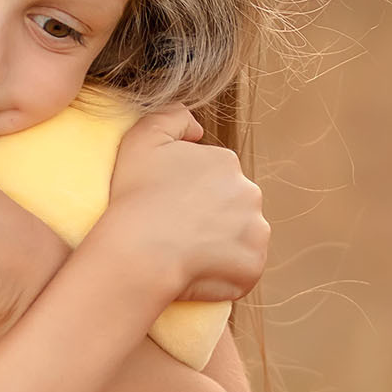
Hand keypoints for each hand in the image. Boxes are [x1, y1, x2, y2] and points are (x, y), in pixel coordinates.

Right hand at [102, 108, 269, 307]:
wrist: (139, 250)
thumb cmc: (136, 196)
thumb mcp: (143, 137)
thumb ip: (172, 116)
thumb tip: (198, 129)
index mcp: (227, 163)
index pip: (214, 179)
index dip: (190, 195)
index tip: (169, 208)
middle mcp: (250, 193)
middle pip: (232, 208)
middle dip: (211, 219)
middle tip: (177, 234)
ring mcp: (256, 231)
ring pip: (240, 238)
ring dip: (219, 246)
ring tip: (185, 255)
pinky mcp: (253, 266)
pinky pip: (241, 271)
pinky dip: (223, 275)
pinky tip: (194, 273)